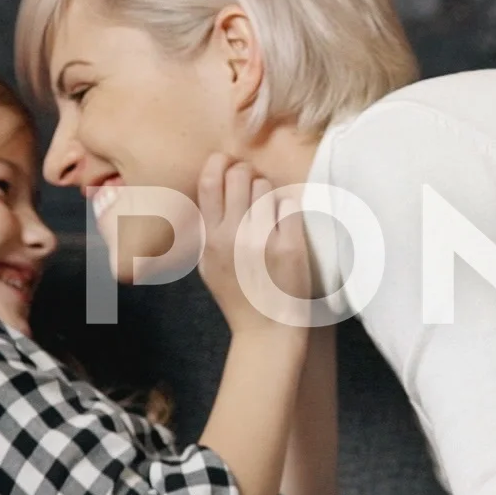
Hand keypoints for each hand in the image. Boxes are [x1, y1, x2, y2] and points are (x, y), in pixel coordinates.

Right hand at [196, 152, 310, 334]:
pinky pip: (289, 206)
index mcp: (211, 240)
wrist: (267, 331)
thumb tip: (209, 187)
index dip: (220, 164)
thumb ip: (206, 229)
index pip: (209, 183)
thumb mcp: (210, 265)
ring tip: (271, 213)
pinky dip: (288, 211)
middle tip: (255, 184)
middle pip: (240, 176)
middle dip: (249, 174)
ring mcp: (261, 242)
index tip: (229, 163)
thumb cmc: (239, 296)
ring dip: (270, 193)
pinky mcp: (289, 248)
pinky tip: (286, 226)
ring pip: (266, 188)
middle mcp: (232, 237)